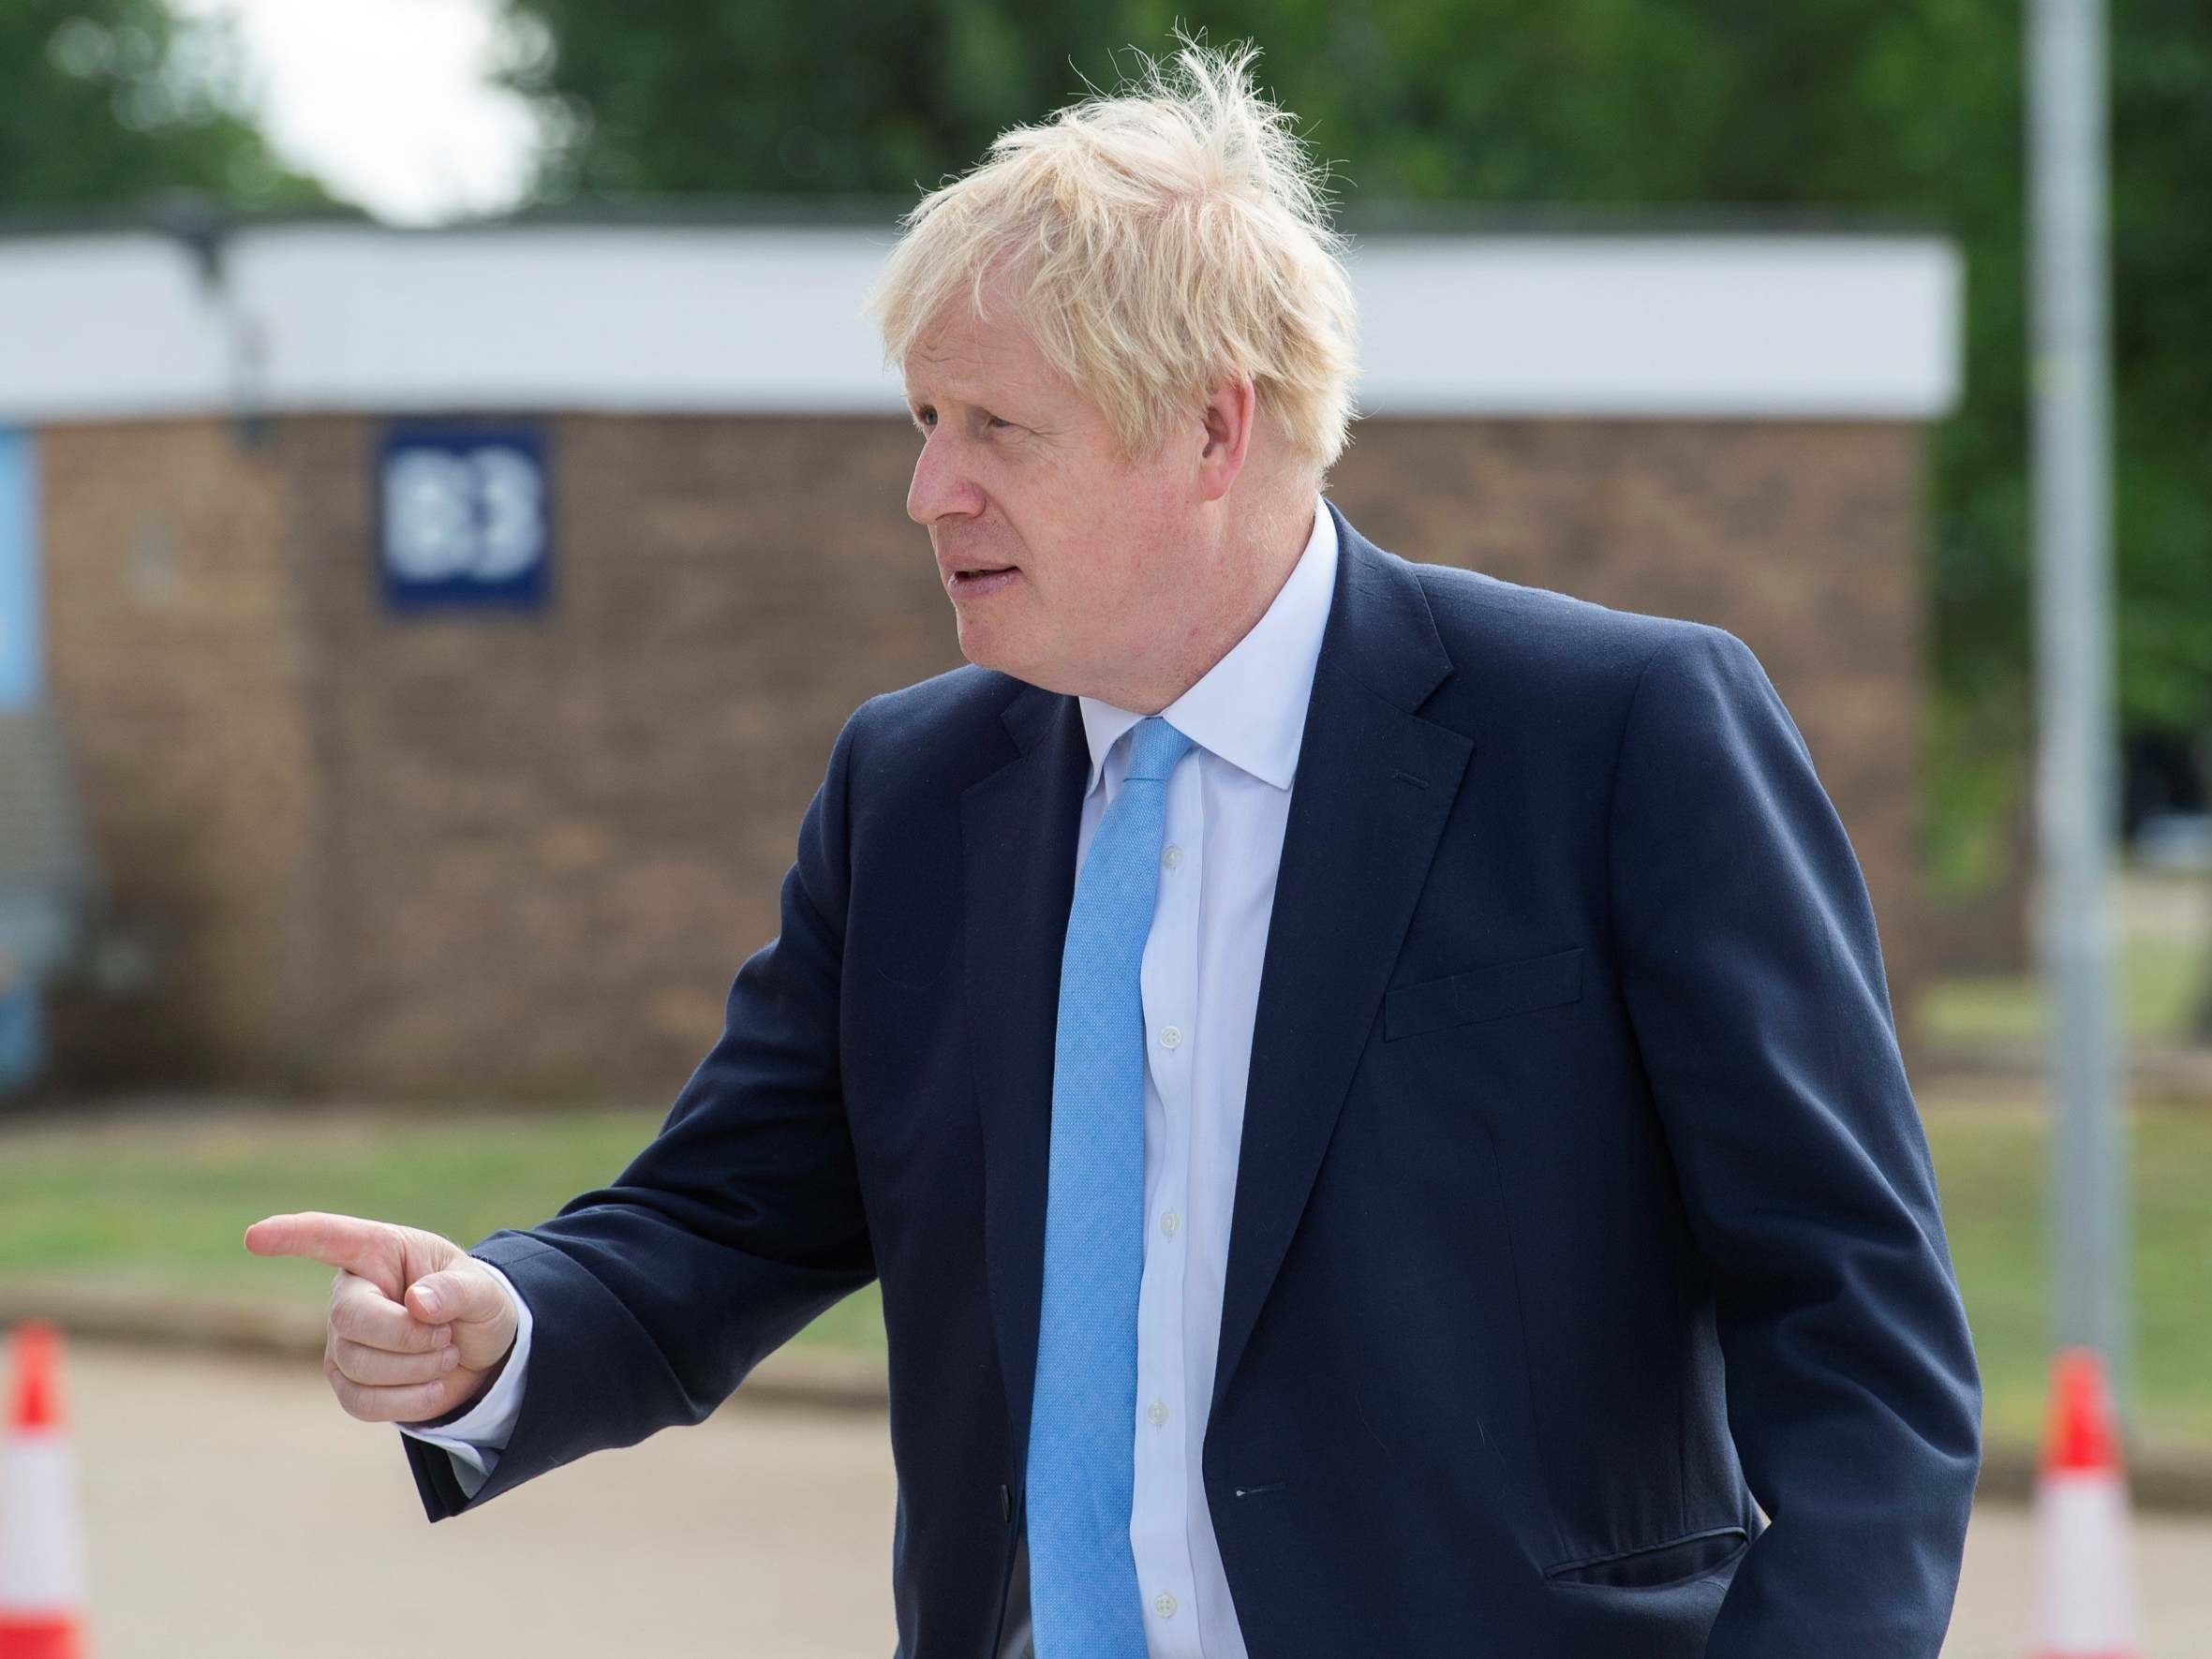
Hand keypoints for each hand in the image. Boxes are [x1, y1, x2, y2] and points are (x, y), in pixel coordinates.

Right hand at [243, 1211, 518, 1424]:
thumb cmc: (475, 1304)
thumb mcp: (484, 1289)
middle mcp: (351, 1293)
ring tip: (447, 1354)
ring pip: (358, 1366)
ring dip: (416, 1369)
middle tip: (448, 1337)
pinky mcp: (348, 1382)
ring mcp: (342, 1341)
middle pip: (350, 1320)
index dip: (292, 1236)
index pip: (328, 1237)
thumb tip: (418, 1302)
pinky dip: (406, 1401)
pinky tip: (433, 1388)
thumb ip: (457, 1290)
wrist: (480, 1352)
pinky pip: (361, 1401)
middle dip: (406, 1337)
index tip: (254, 1235)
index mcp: (379, 1252)